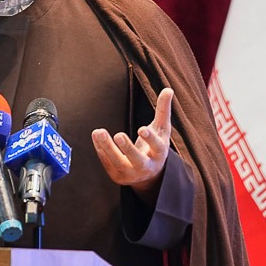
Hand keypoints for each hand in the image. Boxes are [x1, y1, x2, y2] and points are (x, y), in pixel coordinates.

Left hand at [91, 87, 174, 202]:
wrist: (149, 174)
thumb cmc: (155, 146)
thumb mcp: (161, 129)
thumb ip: (163, 110)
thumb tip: (168, 89)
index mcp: (159, 154)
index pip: (157, 148)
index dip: (150, 139)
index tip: (142, 129)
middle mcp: (146, 167)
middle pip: (137, 160)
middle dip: (128, 148)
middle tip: (118, 135)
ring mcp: (131, 174)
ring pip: (118, 163)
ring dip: (108, 148)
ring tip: (99, 132)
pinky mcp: (118, 176)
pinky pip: (108, 164)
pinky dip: (101, 151)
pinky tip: (96, 137)